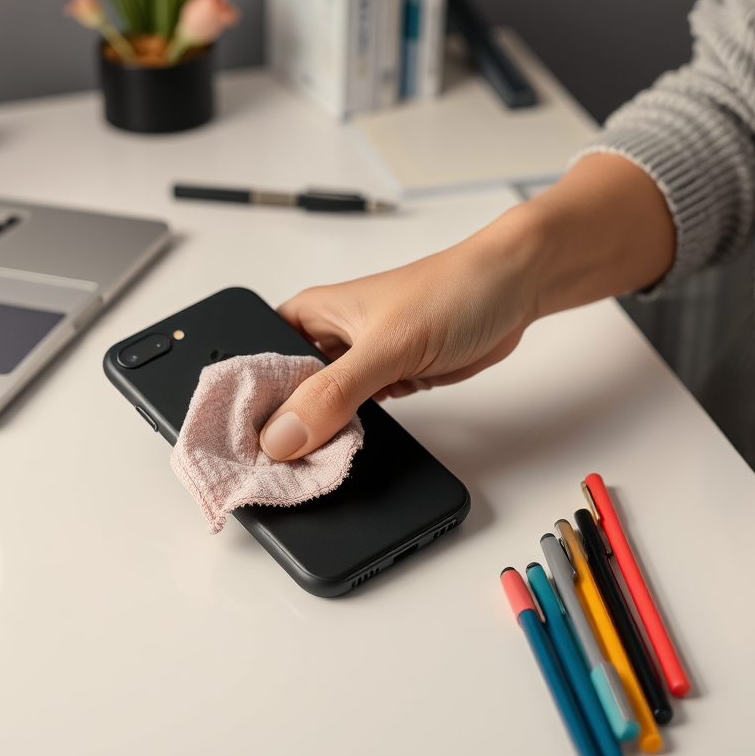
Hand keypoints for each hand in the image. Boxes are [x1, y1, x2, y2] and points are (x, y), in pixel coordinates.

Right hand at [258, 154, 675, 460]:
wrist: (514, 291)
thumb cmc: (452, 289)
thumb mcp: (386, 345)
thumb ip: (333, 392)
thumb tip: (284, 435)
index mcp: (308, 314)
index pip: (257, 363)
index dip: (245, 402)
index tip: (239, 443)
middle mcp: (326, 339)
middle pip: (283, 393)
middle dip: (279, 427)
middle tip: (271, 466)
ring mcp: (356, 364)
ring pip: (319, 411)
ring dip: (315, 435)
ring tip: (304, 464)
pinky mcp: (385, 383)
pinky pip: (353, 419)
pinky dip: (348, 436)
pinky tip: (341, 452)